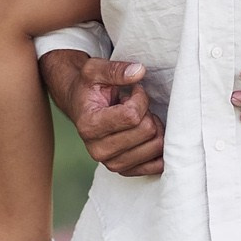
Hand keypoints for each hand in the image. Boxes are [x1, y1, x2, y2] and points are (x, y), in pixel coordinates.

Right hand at [43, 50, 164, 176]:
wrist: (81, 107)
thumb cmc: (89, 88)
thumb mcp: (95, 70)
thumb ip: (116, 70)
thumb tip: (139, 71)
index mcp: (89, 126)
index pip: (133, 116)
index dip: (140, 98)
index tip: (134, 90)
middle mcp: (98, 150)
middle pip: (146, 131)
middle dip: (147, 113)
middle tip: (136, 106)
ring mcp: (112, 164)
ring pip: (155, 147)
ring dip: (153, 129)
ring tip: (139, 120)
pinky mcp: (125, 171)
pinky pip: (156, 165)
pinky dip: (158, 148)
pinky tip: (148, 134)